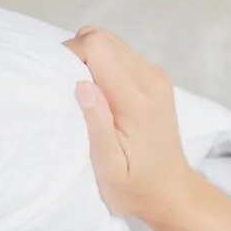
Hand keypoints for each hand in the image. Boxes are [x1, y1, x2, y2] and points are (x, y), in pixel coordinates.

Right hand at [63, 27, 193, 220]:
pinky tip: (98, 95)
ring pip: (111, 42)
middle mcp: (150, 79)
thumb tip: (81, 85)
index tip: (59, 83)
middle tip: (65, 88)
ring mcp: (155, 76)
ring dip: (89, 59)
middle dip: (76, 54)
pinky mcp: (155, 79)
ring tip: (81, 94)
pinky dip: (102, 65)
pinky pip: (120, 54)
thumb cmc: (135, 187)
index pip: (96, 47)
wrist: (171, 192)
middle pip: (102, 38)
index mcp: (136, 99)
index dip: (69, 56)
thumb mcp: (108, 166)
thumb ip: (97, 123)